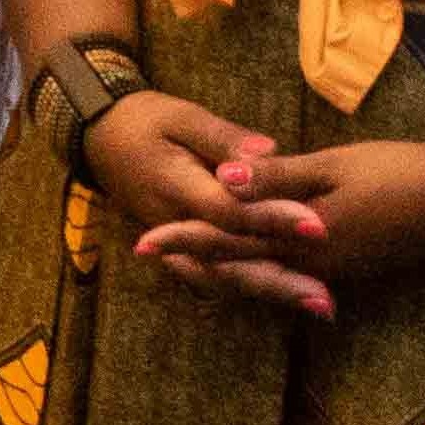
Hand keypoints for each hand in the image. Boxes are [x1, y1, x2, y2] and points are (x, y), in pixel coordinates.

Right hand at [77, 94, 333, 313]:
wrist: (100, 137)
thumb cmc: (145, 120)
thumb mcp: (183, 117)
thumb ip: (224, 138)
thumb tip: (269, 151)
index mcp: (174, 186)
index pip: (228, 212)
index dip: (272, 220)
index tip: (318, 226)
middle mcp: (174, 224)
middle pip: (230, 259)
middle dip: (280, 280)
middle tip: (325, 298)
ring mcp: (174, 242)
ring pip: (224, 276)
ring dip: (271, 292)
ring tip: (319, 306)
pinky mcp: (181, 248)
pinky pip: (215, 274)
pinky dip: (250, 287)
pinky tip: (289, 298)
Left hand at [159, 138, 424, 314]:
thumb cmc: (396, 173)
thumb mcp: (332, 168)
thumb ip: (277, 178)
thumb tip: (222, 180)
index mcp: (301, 238)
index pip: (229, 239)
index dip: (185, 238)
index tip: (143, 242)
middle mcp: (311, 263)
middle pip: (241, 264)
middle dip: (196, 258)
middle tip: (153, 255)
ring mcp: (333, 268)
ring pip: (265, 273)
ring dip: (227, 266)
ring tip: (190, 260)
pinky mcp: (350, 264)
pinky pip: (292, 271)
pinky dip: (262, 267)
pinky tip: (253, 260)